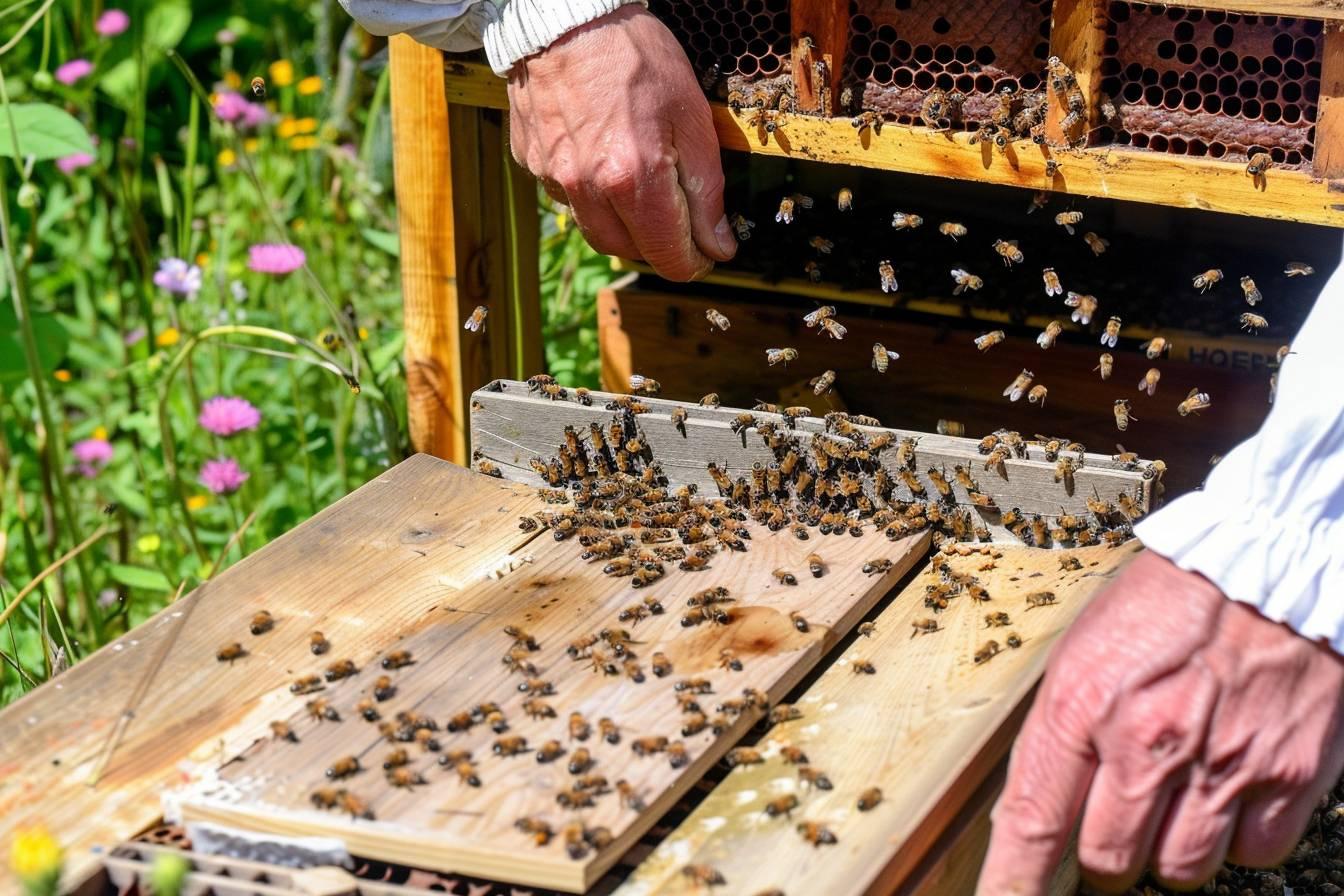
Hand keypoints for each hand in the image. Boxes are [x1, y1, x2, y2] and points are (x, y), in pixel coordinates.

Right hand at [506, 6, 735, 280]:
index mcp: (632, 180)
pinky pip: (566, 197)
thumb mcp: (692, 117)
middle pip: (630, 252)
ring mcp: (553, 178)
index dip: (695, 262)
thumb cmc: (635, 55)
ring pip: (596, 231)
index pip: (667, 256)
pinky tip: (603, 158)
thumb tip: (717, 243)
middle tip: (681, 220)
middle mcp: (587, 189)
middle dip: (660, 244)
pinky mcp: (531, 162)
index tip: (711, 250)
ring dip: (624, 224)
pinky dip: (591, 194)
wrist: (568, 16)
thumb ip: (705, 190)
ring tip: (641, 185)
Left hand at [977, 551, 1343, 893]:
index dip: (1013, 884)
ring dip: (1171, 848)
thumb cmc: (1168, 602)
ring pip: (1181, 871)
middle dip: (1107, 854)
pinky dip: (1238, 836)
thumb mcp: (1082, 651)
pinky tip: (1228, 789)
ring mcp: (1222, 764)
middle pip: (1112, 863)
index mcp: (1082, 704)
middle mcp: (1148, 742)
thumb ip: (1060, 733)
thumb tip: (1036, 810)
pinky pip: (1253, 855)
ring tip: (1176, 795)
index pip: (1034, 824)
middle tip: (1117, 818)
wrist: (1265, 563)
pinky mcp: (1289, 776)